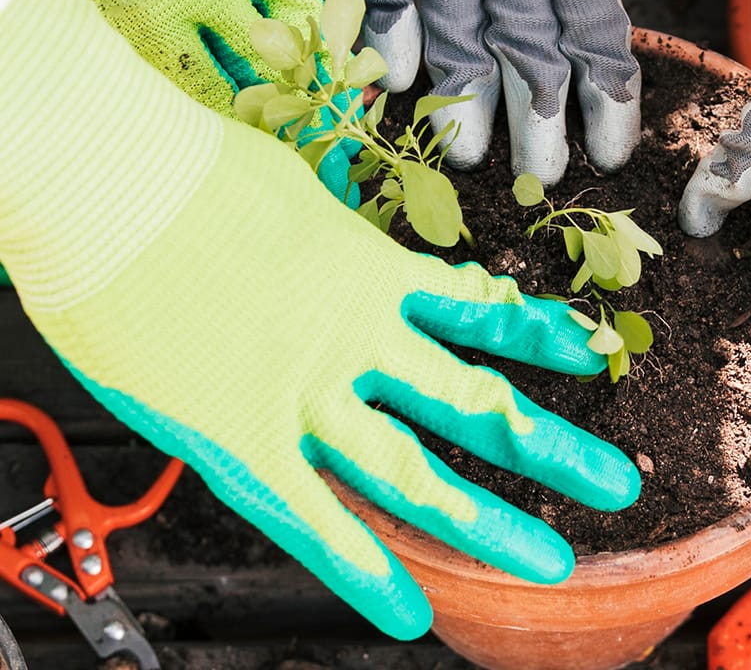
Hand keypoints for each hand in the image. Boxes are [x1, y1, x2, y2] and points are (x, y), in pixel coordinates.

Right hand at [1, 0, 638, 638]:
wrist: (107, 181)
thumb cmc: (187, 169)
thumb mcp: (294, 189)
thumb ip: (334, 233)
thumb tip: (346, 240)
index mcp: (371, 275)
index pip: (480, 313)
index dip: (541, 337)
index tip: (590, 353)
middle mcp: (357, 342)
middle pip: (473, 404)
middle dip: (549, 447)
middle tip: (613, 482)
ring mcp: (306, 397)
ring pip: (413, 471)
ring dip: (485, 522)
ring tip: (549, 562)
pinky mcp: (243, 439)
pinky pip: (313, 517)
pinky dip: (361, 567)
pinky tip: (406, 611)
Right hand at [356, 0, 643, 184]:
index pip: (595, 30)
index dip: (605, 99)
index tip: (610, 155)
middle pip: (525, 45)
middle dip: (534, 122)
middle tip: (541, 180)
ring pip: (453, 24)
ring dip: (460, 98)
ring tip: (466, 158)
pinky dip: (388, 29)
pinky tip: (395, 81)